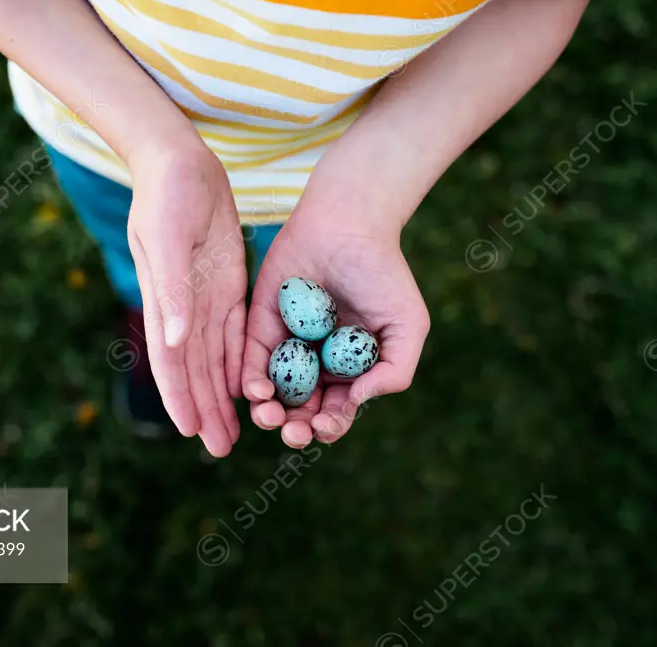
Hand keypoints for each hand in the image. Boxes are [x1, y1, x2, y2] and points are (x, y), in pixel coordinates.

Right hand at [126, 143, 248, 457]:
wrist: (179, 160)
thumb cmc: (167, 192)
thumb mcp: (168, 235)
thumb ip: (171, 289)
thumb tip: (173, 340)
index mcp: (164, 301)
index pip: (171, 361)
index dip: (181, 397)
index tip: (193, 432)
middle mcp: (182, 308)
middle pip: (194, 370)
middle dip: (206, 409)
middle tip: (221, 449)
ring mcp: (204, 297)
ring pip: (215, 358)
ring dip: (222, 394)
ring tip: (235, 429)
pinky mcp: (224, 284)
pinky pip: (234, 332)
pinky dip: (238, 361)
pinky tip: (248, 385)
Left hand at [242, 202, 429, 447]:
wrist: (347, 225)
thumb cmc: (383, 273)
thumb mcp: (407, 324)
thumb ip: (395, 370)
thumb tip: (358, 402)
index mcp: (350, 371)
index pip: (336, 412)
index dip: (330, 427)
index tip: (325, 426)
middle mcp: (316, 365)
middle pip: (301, 412)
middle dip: (295, 429)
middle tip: (293, 431)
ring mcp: (287, 347)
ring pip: (272, 395)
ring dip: (269, 413)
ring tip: (270, 414)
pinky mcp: (259, 326)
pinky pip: (250, 362)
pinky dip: (249, 381)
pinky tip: (255, 390)